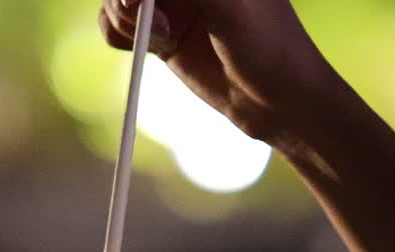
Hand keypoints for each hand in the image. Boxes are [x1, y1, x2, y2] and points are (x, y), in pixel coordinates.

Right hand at [98, 0, 332, 147]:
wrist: (278, 100)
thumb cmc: (268, 47)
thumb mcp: (229, 8)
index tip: (139, 1)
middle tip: (144, 18)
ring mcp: (173, 6)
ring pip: (117, 2)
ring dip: (121, 18)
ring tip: (162, 37)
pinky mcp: (162, 36)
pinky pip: (118, 27)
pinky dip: (118, 35)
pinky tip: (152, 48)